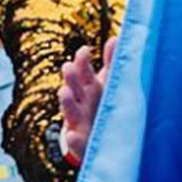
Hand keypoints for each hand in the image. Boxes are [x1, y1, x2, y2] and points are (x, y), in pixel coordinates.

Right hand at [59, 35, 115, 164]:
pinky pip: (75, 142)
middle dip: (70, 78)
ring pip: (70, 111)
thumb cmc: (103, 104)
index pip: (82, 70)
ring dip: (66, 102)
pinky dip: (73, 139)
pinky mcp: (80, 143)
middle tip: (68, 68)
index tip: (85, 50)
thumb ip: (112, 63)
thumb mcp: (109, 83)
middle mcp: (80, 102)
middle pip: (73, 87)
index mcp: (89, 86)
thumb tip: (118, 38)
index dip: (82, 60)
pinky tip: (72, 135)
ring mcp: (78, 121)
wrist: (100, 137)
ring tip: (64, 92)